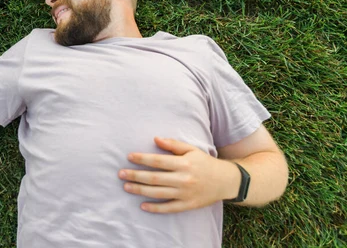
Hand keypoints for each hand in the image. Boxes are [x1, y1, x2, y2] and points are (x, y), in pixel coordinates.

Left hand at [118, 137, 239, 212]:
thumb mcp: (191, 149)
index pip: (158, 161)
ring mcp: (185, 193)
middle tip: (120, 174)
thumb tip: (155, 138)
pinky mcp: (187, 205)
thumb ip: (173, 144)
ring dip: (140, 190)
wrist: (225, 181)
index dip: (142, 159)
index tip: (129, 157)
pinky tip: (142, 205)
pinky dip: (155, 208)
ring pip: (158, 193)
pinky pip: (168, 208)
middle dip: (135, 175)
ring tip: (126, 186)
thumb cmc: (205, 162)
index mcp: (183, 163)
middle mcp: (183, 179)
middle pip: (154, 178)